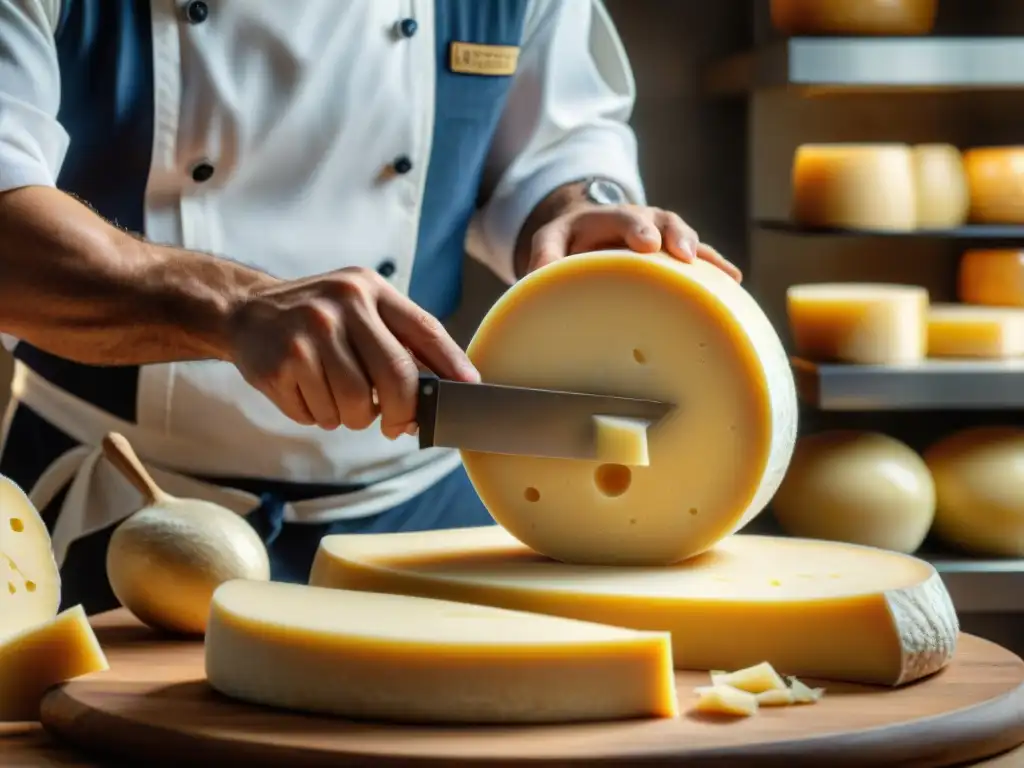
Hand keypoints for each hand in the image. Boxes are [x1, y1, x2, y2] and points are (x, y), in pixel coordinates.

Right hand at [226, 268, 479, 437]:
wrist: (246, 312)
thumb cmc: (318, 318)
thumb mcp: (360, 307)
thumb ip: (400, 340)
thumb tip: (447, 387)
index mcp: (370, 290)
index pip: (425, 330)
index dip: (452, 365)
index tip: (468, 390)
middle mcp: (342, 305)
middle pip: (396, 377)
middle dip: (403, 412)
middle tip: (397, 425)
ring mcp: (309, 333)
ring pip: (357, 405)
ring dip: (354, 417)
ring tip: (339, 399)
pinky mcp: (282, 364)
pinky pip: (320, 414)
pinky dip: (321, 416)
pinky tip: (309, 393)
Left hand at [527, 204, 741, 281]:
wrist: (586, 234)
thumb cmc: (566, 243)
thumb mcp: (548, 243)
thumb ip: (542, 257)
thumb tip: (534, 278)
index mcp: (606, 218)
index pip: (623, 218)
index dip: (637, 228)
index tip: (647, 244)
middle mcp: (640, 221)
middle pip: (663, 221)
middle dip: (675, 236)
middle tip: (683, 253)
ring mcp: (661, 235)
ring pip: (686, 237)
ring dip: (702, 254)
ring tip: (723, 273)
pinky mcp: (673, 253)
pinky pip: (699, 258)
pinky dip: (715, 266)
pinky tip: (734, 280)